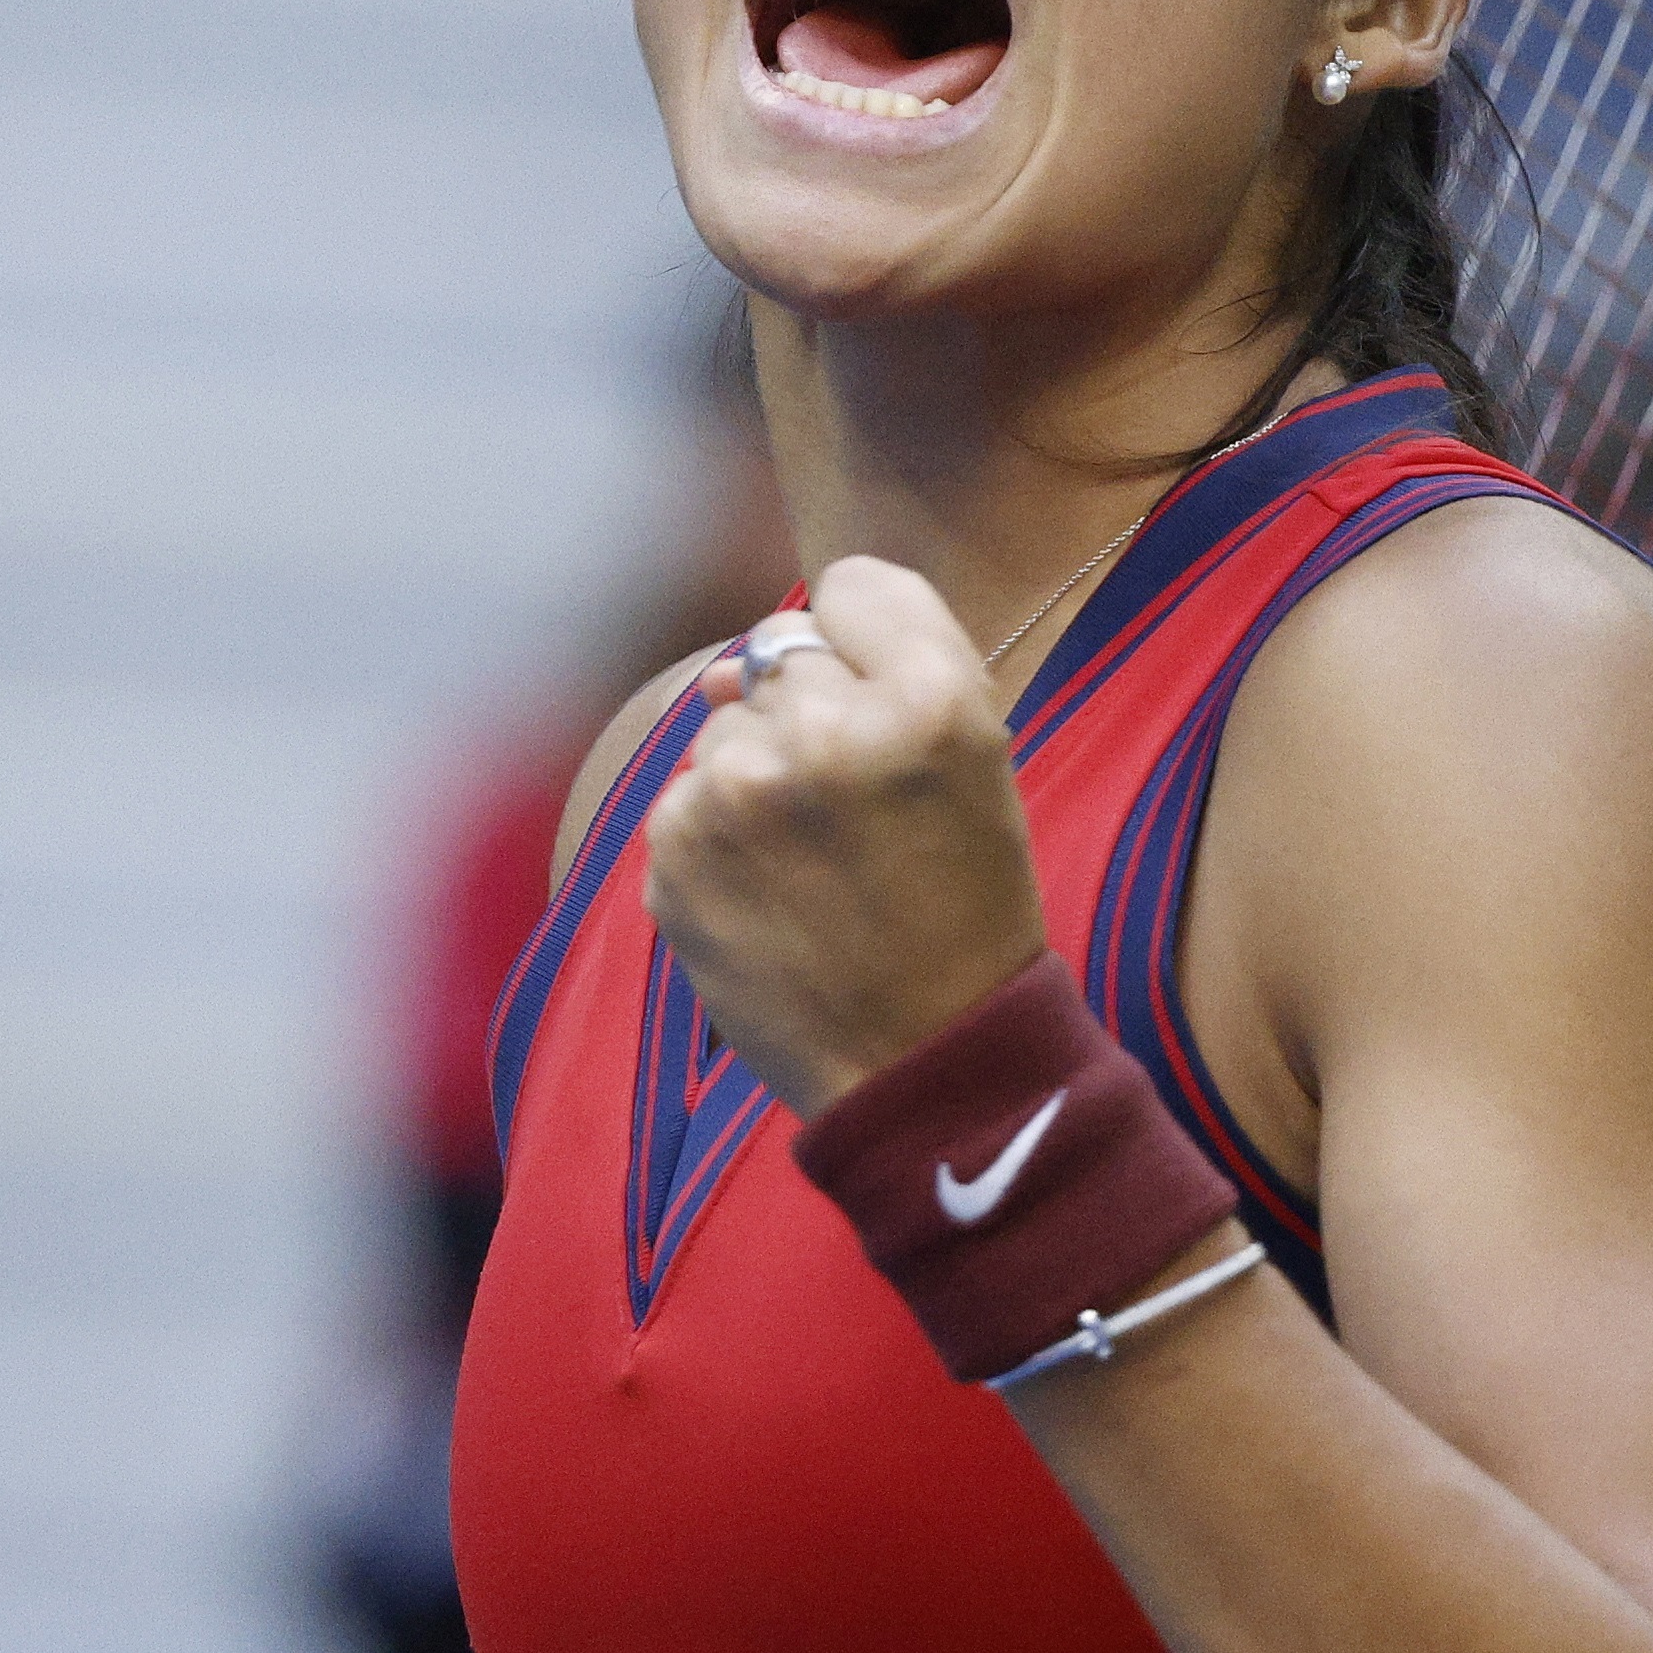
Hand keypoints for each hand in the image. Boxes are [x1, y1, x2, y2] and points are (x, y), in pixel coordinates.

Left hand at [634, 558, 1053, 1111]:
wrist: (920, 1064)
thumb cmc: (964, 911)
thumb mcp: (979, 767)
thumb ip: (882, 668)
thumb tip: (720, 667)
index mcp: (930, 701)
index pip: (856, 587)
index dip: (871, 647)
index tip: (888, 713)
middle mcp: (826, 730)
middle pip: (783, 653)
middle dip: (812, 714)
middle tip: (855, 812)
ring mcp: (738, 790)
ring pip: (724, 724)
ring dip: (758, 775)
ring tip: (813, 864)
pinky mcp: (673, 849)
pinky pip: (687, 796)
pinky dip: (718, 837)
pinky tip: (768, 896)